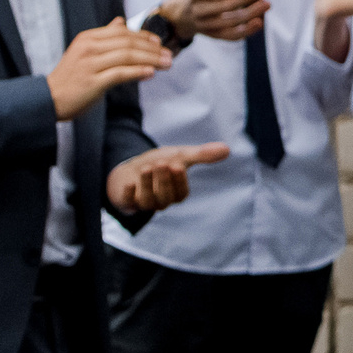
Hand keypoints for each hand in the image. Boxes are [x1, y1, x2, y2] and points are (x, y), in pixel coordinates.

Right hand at [48, 18, 170, 118]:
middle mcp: (88, 48)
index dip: (144, 36)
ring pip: (127, 56)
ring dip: (151, 59)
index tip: (159, 43)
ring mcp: (90, 65)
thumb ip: (104, 36)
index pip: (122, 32)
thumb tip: (121, 21)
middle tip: (169, 55)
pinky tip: (151, 73)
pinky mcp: (92, 82)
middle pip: (128, 43)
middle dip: (152, 49)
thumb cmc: (71, 76)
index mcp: (88, 38)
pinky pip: (120, 74)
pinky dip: (138, 72)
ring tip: (167, 64)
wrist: (49, 98)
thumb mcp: (85, 50)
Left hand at [107, 142, 228, 214]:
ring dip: (147, 185)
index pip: (181, 193)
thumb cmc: (160, 164)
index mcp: (175, 193)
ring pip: (148, 201)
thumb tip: (227, 149)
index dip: (180, 181)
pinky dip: (129, 195)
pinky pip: (127, 203)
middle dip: (163, 181)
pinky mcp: (125, 201)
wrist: (131, 168)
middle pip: (165, 198)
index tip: (178, 165)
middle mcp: (161, 201)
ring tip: (147, 168)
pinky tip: (130, 185)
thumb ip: (201, 155)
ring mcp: (143, 202)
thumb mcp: (180, 156)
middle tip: (161, 163)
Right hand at [158, 0, 268, 43]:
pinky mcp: (215, 35)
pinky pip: (230, 36)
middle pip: (225, 6)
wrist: (183, 14)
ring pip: (229, 22)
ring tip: (267, 4)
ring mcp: (207, 25)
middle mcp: (199, 11)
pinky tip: (260, 22)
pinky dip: (245, 32)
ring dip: (250, 14)